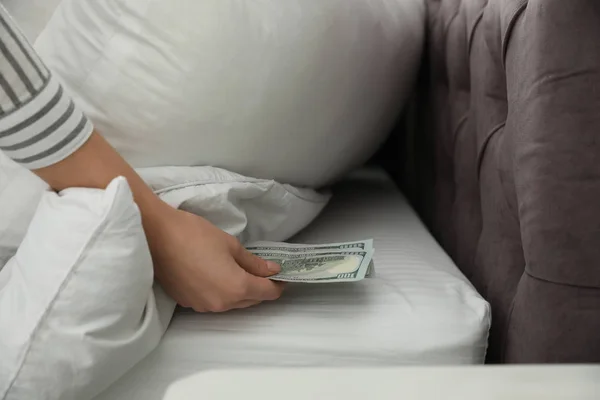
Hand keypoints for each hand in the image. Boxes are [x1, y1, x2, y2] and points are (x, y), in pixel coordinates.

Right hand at [144, 204, 284, 311]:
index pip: (267, 293)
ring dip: (240, 291)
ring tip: (241, 272)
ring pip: (231, 303)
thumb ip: (254, 263)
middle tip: (264, 271)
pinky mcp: (188, 303)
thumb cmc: (195, 235)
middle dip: (260, 288)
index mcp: (236, 288)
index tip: (282, 275)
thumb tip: (272, 270)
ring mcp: (203, 306)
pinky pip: (213, 301)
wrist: (156, 236)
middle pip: (250, 301)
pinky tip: (218, 275)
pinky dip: (221, 292)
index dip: (278, 285)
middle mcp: (221, 304)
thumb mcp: (231, 245)